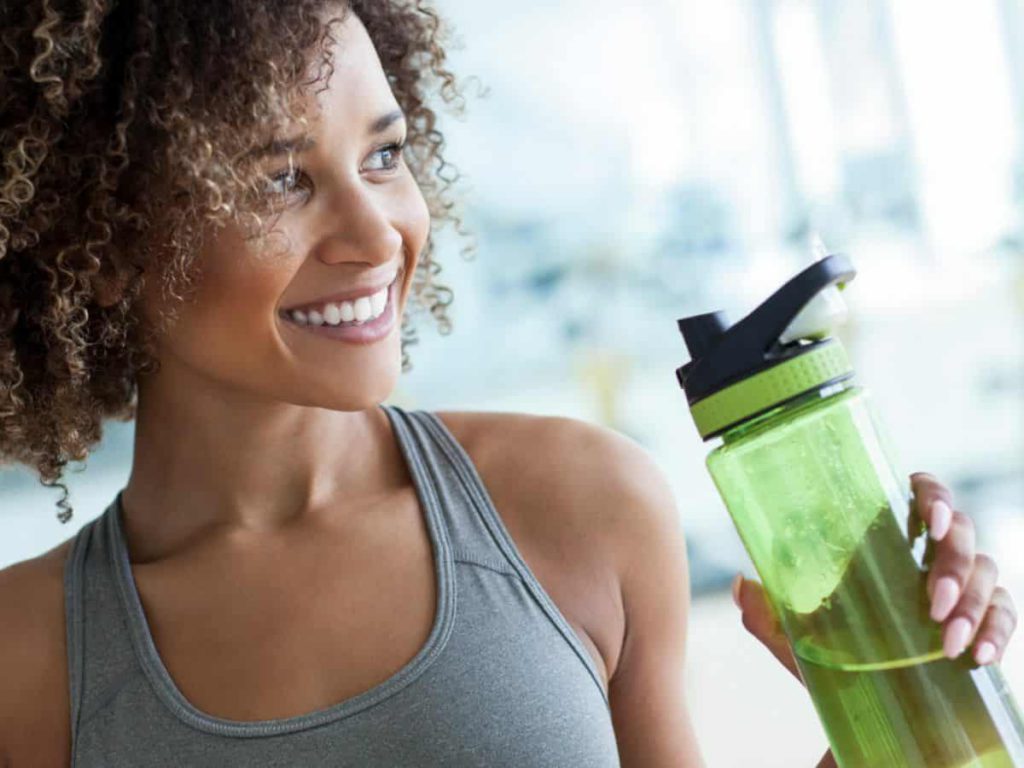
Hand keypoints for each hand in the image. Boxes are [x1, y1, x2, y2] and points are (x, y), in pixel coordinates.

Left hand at [731, 471, 1018, 767]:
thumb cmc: (831, 659)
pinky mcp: (982, 624)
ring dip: (974, 604)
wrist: (863, 712)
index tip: (930, 520)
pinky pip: (1006, 616)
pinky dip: (998, 632)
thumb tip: (743, 583)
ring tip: (947, 641)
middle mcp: (929, 558)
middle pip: (963, 536)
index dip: (935, 496)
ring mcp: (962, 590)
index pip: (924, 496)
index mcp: (888, 542)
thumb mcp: (794, 636)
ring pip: (989, 573)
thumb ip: (766, 612)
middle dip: (955, 565)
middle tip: (933, 601)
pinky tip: (977, 654)